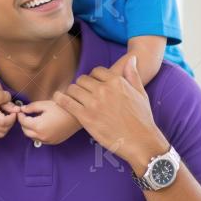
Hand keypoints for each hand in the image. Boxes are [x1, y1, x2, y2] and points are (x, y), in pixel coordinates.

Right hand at [0, 103, 19, 139]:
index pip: (3, 122)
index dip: (12, 118)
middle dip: (11, 123)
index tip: (14, 112)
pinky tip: (1, 124)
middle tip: (11, 115)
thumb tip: (18, 110)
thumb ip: (8, 105)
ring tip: (6, 119)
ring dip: (6, 128)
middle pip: (3, 129)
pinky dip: (0, 132)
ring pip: (0, 134)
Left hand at [16, 100, 81, 144]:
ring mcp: (48, 141)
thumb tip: (23, 109)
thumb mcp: (45, 104)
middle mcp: (41, 136)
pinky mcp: (54, 142)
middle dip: (24, 123)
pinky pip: (41, 140)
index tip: (20, 111)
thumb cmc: (62, 108)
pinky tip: (42, 126)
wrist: (78, 116)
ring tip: (33, 120)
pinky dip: (38, 134)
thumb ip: (32, 107)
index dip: (20, 116)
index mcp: (38, 126)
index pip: (23, 122)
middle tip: (26, 115)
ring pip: (32, 137)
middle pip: (25, 131)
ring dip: (30, 129)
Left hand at [53, 56, 168, 173]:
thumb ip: (133, 74)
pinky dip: (61, 99)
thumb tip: (132, 59)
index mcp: (117, 82)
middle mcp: (104, 89)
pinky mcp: (85, 117)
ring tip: (73, 98)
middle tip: (82, 93)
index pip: (96, 71)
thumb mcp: (140, 93)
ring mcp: (93, 103)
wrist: (140, 141)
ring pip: (73, 89)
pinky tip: (58, 98)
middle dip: (82, 85)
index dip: (93, 77)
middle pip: (83, 79)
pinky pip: (67, 103)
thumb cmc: (142, 118)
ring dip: (72, 92)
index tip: (93, 84)